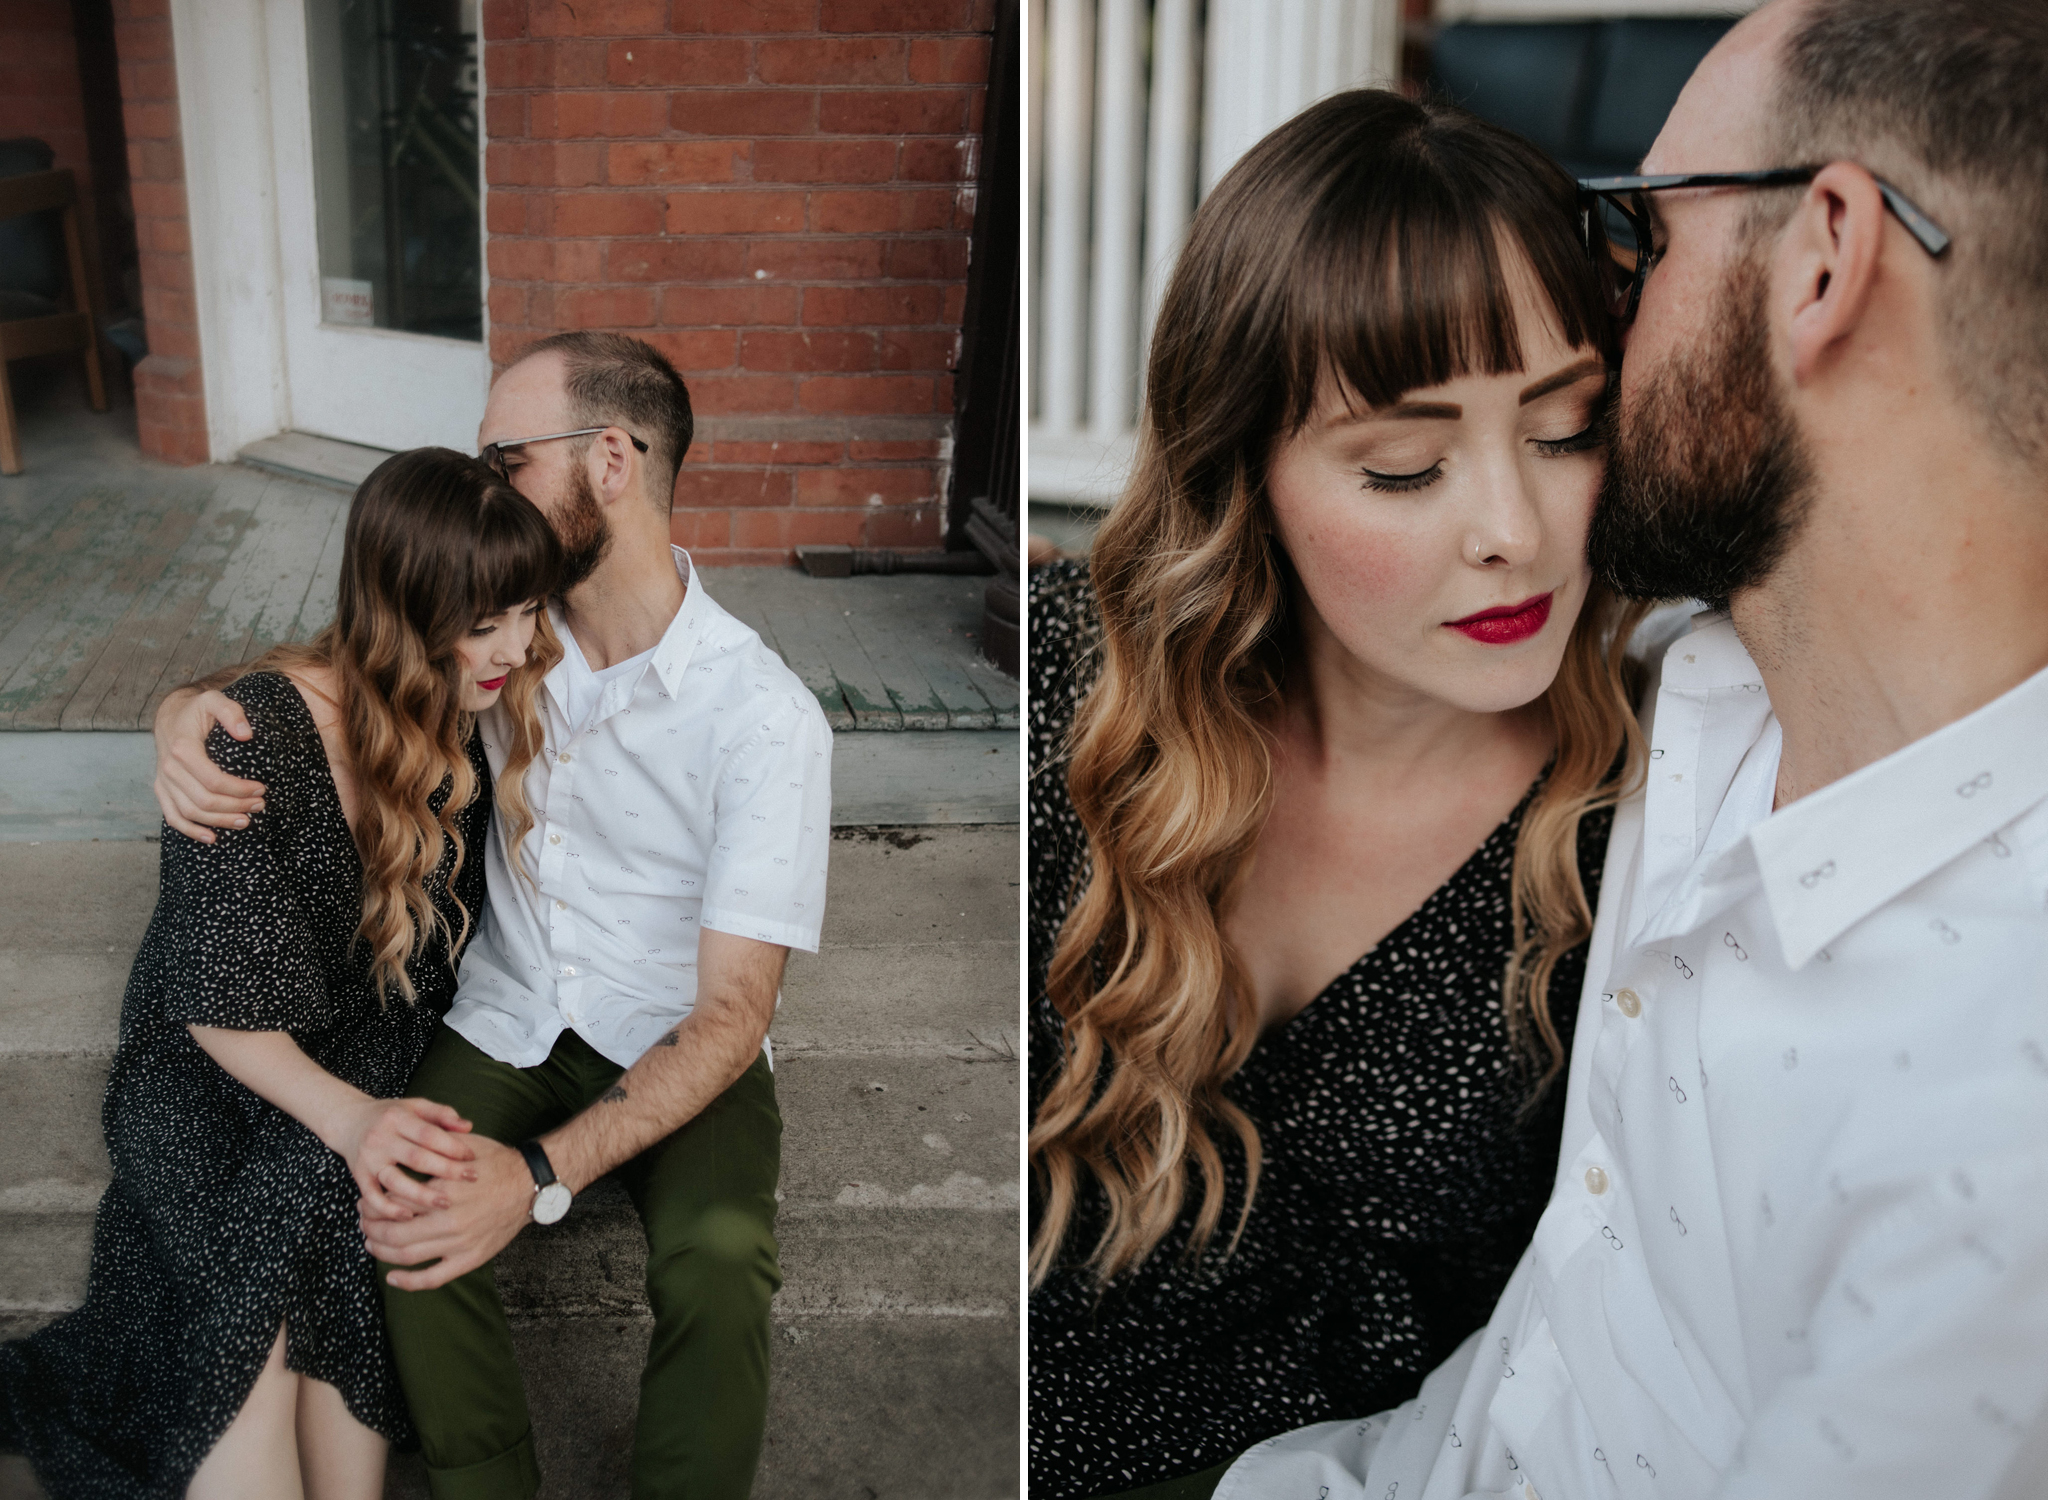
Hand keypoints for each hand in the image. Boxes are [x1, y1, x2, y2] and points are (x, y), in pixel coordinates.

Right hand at [153, 687, 263, 841]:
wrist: (171, 716)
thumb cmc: (197, 710)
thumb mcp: (214, 700)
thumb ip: (232, 712)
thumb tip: (247, 734)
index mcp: (182, 749)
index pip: (213, 780)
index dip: (239, 789)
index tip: (262, 789)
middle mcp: (169, 768)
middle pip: (204, 800)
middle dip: (235, 806)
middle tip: (260, 805)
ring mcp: (163, 782)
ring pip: (190, 813)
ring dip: (219, 821)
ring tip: (246, 821)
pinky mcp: (162, 790)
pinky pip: (173, 817)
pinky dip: (191, 831)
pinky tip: (212, 837)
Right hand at [333, 1097, 476, 1219]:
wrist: (349, 1121)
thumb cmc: (391, 1115)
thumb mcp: (415, 1106)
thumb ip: (442, 1114)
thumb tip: (468, 1126)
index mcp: (397, 1118)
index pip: (429, 1134)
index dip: (453, 1146)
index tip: (472, 1158)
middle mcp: (380, 1138)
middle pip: (416, 1158)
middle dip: (446, 1170)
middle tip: (471, 1178)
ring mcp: (368, 1159)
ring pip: (395, 1181)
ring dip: (421, 1195)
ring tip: (445, 1203)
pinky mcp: (358, 1176)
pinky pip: (372, 1197)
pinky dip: (388, 1209)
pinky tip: (408, 1216)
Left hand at [361, 1135, 534, 1290]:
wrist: (530, 1185)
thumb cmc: (497, 1162)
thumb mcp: (465, 1147)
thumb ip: (434, 1148)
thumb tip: (403, 1146)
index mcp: (443, 1190)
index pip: (394, 1202)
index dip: (373, 1203)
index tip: (365, 1202)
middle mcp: (448, 1219)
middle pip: (393, 1231)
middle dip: (370, 1228)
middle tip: (362, 1222)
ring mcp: (458, 1242)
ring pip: (406, 1256)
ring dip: (381, 1252)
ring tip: (371, 1244)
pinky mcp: (469, 1259)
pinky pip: (432, 1278)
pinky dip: (408, 1282)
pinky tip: (392, 1277)